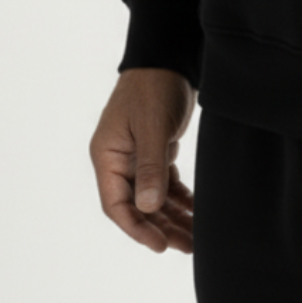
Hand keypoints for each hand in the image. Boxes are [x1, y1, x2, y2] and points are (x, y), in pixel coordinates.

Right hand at [89, 67, 197, 253]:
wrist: (168, 56)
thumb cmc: (153, 86)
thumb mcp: (152, 126)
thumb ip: (150, 166)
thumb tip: (147, 207)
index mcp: (107, 155)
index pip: (116, 204)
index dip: (137, 228)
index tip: (159, 245)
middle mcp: (119, 160)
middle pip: (137, 206)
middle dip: (161, 227)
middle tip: (187, 246)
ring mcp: (137, 157)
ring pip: (153, 198)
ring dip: (172, 217)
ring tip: (194, 237)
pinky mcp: (156, 151)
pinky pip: (165, 184)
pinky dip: (179, 198)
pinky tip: (194, 212)